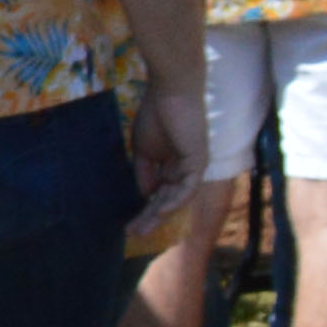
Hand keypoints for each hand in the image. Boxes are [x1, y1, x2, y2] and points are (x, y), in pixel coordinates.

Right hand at [124, 80, 212, 253]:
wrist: (171, 92)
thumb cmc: (156, 115)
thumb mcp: (144, 150)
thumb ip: (144, 173)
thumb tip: (144, 197)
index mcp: (171, 165)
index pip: (158, 193)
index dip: (144, 209)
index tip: (128, 224)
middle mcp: (184, 169)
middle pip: (166, 199)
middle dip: (149, 217)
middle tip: (133, 234)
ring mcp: (193, 166)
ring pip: (177, 197)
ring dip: (159, 215)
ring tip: (142, 229)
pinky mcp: (198, 161)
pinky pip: (187, 187)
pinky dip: (174, 200)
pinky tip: (159, 211)